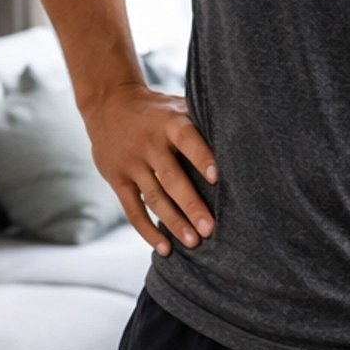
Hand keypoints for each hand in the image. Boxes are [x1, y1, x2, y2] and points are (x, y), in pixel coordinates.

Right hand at [82, 84, 216, 255]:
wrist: (108, 102)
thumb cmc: (157, 110)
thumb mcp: (176, 107)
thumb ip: (200, 125)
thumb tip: (242, 146)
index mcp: (169, 122)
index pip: (187, 139)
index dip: (202, 158)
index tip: (217, 179)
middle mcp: (148, 143)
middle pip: (171, 177)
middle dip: (191, 205)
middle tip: (209, 229)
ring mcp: (130, 162)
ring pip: (154, 198)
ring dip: (174, 222)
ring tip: (193, 243)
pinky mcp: (117, 178)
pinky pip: (133, 209)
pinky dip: (148, 231)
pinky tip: (165, 248)